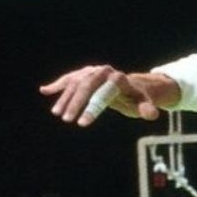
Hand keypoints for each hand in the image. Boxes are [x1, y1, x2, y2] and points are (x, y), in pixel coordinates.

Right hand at [39, 65, 164, 126]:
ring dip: (65, 97)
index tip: (82, 124)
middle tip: (66, 120)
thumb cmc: (137, 99)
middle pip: (87, 85)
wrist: (132, 86)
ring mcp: (93, 71)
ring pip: (76, 82)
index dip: (93, 108)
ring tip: (57, 113)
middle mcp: (105, 72)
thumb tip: (152, 114)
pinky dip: (57, 85)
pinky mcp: (84, 74)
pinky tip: (44, 90)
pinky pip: (69, 79)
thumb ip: (146, 108)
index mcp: (119, 79)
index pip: (104, 93)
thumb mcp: (143, 104)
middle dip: (76, 103)